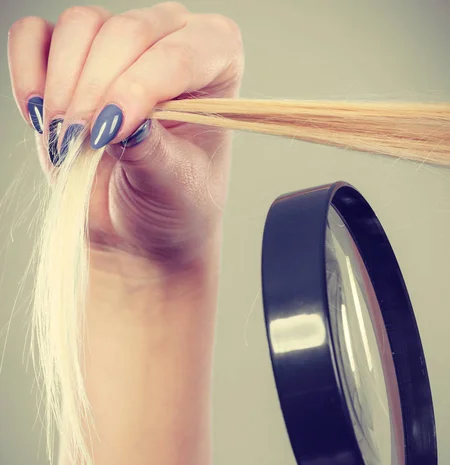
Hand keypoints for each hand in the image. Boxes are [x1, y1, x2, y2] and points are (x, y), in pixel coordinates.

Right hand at [8, 2, 244, 271]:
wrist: (137, 225)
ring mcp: (117, 43)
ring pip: (79, 26)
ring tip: (68, 139)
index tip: (112, 131)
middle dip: (96, 89)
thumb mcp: (174, 187)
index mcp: (216, 64)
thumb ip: (152, 151)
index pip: (181, 53)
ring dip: (63, 84)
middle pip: (126, 31)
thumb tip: (117, 118)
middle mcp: (170, 40)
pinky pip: (32, 35)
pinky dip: (27, 70)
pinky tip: (39, 116)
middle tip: (81, 141)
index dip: (141, 87)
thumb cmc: (172, 203)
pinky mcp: (68, 55)